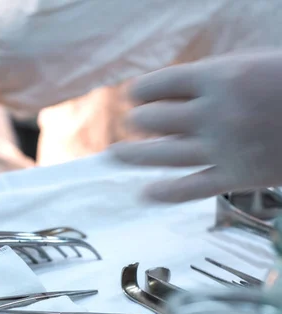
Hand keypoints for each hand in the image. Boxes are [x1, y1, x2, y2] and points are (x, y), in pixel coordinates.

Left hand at [110, 51, 281, 202]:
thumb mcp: (255, 64)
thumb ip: (215, 78)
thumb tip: (172, 94)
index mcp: (219, 75)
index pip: (157, 85)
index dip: (139, 92)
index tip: (133, 96)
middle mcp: (214, 112)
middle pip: (153, 119)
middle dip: (137, 120)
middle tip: (132, 122)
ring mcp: (223, 147)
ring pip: (161, 155)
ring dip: (132, 154)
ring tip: (113, 154)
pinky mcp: (237, 176)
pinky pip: (189, 189)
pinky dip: (163, 193)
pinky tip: (144, 193)